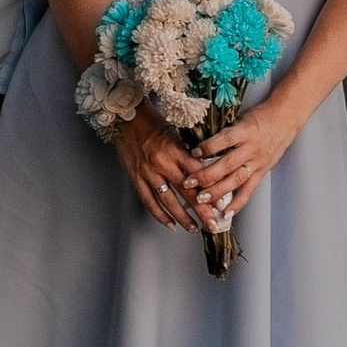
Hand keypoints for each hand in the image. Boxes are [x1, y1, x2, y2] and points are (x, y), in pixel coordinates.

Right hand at [114, 106, 207, 232]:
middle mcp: (162, 163)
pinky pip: (148, 200)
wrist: (126, 118)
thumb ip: (189, 153)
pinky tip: (169, 224)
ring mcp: (148, 172)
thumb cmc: (154, 123)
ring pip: (167, 200)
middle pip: (185, 191)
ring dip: (182, 217)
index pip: (197, 174)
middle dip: (201, 210)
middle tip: (212, 224)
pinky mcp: (136, 178)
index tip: (221, 203)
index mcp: (175, 150)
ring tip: (193, 228)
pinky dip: (159, 214)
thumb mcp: (177, 133)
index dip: (210, 190)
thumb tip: (208, 171)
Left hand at [191, 95, 297, 223]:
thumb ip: (224, 131)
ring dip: (217, 191)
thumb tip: (200, 141)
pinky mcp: (262, 171)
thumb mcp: (240, 118)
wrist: (285, 119)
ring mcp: (257, 162)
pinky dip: (238, 203)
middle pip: (227, 164)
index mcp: (245, 131)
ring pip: (236, 180)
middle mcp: (251, 148)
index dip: (208, 147)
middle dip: (206, 175)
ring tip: (202, 199)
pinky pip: (249, 190)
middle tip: (189, 182)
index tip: (193, 153)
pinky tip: (226, 212)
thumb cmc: (260, 117)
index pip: (224, 140)